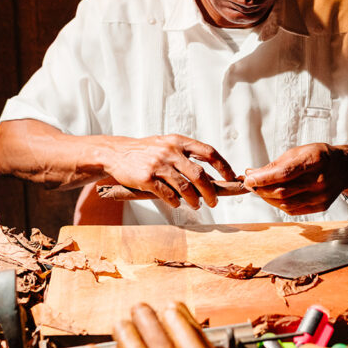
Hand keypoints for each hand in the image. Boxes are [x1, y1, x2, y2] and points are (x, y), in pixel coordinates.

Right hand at [101, 134, 235, 208]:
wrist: (116, 153)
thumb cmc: (146, 151)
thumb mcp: (167, 145)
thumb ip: (186, 156)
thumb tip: (211, 177)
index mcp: (179, 141)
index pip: (209, 152)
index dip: (224, 166)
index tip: (232, 178)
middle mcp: (170, 151)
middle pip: (200, 175)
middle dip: (210, 192)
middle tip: (214, 202)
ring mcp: (158, 164)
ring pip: (185, 188)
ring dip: (194, 200)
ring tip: (196, 206)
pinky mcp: (147, 178)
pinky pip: (167, 194)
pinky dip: (175, 202)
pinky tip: (177, 204)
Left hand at [242, 143, 347, 215]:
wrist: (345, 168)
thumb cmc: (319, 156)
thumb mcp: (299, 152)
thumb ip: (275, 164)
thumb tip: (251, 174)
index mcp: (315, 160)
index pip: (285, 173)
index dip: (264, 178)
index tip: (248, 179)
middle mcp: (320, 180)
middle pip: (283, 191)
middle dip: (261, 189)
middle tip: (250, 184)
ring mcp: (322, 196)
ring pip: (286, 204)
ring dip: (267, 199)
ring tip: (259, 190)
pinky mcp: (321, 206)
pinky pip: (293, 210)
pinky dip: (279, 205)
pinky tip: (273, 197)